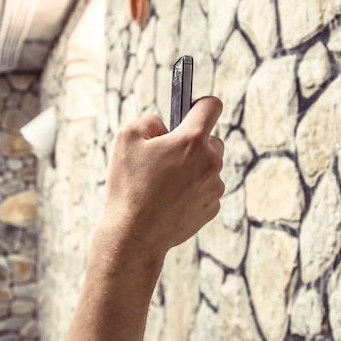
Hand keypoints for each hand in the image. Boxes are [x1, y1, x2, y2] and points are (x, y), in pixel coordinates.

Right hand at [100, 97, 224, 262]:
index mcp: (192, 140)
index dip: (200, 105)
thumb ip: (149, 120)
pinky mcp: (212, 208)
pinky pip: (206, 190)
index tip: (191, 111)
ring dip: (192, 169)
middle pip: (211, 140)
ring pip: (208, 167)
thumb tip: (164, 124)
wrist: (134, 235)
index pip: (211, 106)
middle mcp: (210, 162)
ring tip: (164, 184)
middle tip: (166, 156)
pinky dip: (192, 191)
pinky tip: (170, 200)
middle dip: (192, 143)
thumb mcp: (126, 138)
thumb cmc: (128, 186)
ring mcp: (214, 187)